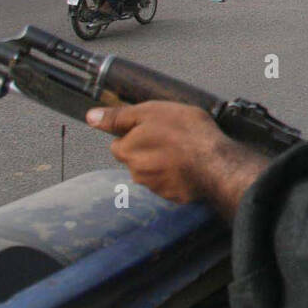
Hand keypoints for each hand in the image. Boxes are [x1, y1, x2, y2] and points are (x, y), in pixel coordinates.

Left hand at [88, 102, 222, 202]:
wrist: (216, 164)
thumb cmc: (186, 134)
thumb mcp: (151, 112)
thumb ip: (119, 116)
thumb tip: (91, 117)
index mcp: (128, 151)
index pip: (119, 143)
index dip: (135, 133)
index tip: (152, 127)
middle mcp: (137, 173)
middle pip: (136, 158)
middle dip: (148, 149)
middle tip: (171, 136)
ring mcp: (155, 187)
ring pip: (152, 171)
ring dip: (163, 162)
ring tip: (184, 150)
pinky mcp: (174, 196)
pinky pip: (170, 183)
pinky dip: (177, 175)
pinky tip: (190, 165)